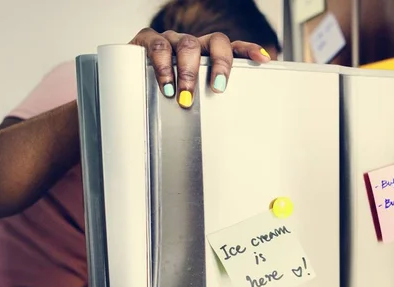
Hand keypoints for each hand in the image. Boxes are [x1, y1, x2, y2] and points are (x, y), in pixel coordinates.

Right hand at [129, 28, 270, 107]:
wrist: (130, 85)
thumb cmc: (168, 94)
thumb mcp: (194, 98)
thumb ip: (210, 106)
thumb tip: (231, 139)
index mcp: (209, 54)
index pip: (234, 47)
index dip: (250, 50)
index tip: (264, 59)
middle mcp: (194, 44)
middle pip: (215, 42)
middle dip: (219, 65)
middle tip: (217, 89)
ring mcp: (172, 40)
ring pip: (186, 44)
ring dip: (188, 71)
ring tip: (185, 96)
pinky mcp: (147, 40)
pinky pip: (157, 46)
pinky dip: (163, 67)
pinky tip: (166, 85)